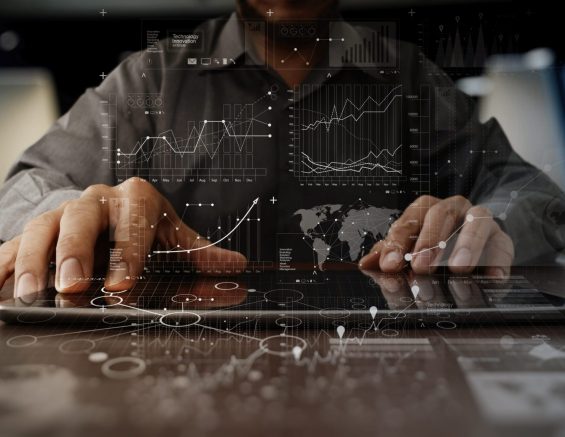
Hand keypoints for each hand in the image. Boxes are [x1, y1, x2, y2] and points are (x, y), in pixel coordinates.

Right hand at [0, 177, 246, 296]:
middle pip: (80, 219)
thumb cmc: (142, 224)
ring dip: (34, 261)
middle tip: (71, 286)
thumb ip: (199, 251)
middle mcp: (94, 201)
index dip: (127, 252)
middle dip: (74, 252)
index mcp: (134, 199)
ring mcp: (61, 213)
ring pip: (42, 229)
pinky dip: (4, 265)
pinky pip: (13, 244)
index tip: (122, 283)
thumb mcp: (171, 232)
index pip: (132, 222)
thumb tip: (237, 265)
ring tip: (30, 294)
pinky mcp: (36, 230)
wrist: (108, 206)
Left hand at [358, 195, 513, 276]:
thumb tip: (366, 264)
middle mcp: (453, 209)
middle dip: (429, 242)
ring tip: (458, 269)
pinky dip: (498, 263)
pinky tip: (491, 278)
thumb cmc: (433, 250)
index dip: (397, 243)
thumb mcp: (407, 252)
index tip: (389, 266)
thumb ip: (387, 257)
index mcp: (425, 210)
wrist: (474, 250)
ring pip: (476, 222)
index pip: (408, 221)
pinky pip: (503, 247)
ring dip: (466, 245)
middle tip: (420, 267)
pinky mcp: (502, 240)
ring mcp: (480, 221)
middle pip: (440, 215)